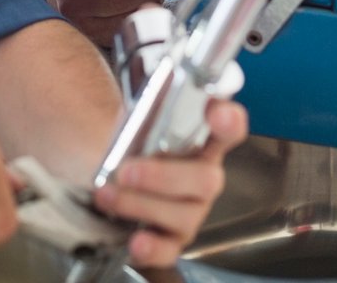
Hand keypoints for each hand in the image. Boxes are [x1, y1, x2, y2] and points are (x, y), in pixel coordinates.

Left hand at [92, 99, 247, 267]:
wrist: (111, 171)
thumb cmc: (134, 144)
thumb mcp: (140, 119)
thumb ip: (151, 106)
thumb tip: (154, 86)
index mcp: (203, 142)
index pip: (229, 129)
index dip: (229, 121)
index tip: (217, 112)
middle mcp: (204, 177)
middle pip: (205, 180)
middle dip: (163, 176)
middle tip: (126, 170)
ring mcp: (192, 211)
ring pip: (182, 214)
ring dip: (140, 204)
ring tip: (107, 194)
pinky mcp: (173, 240)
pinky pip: (169, 250)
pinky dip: (152, 247)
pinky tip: (136, 241)